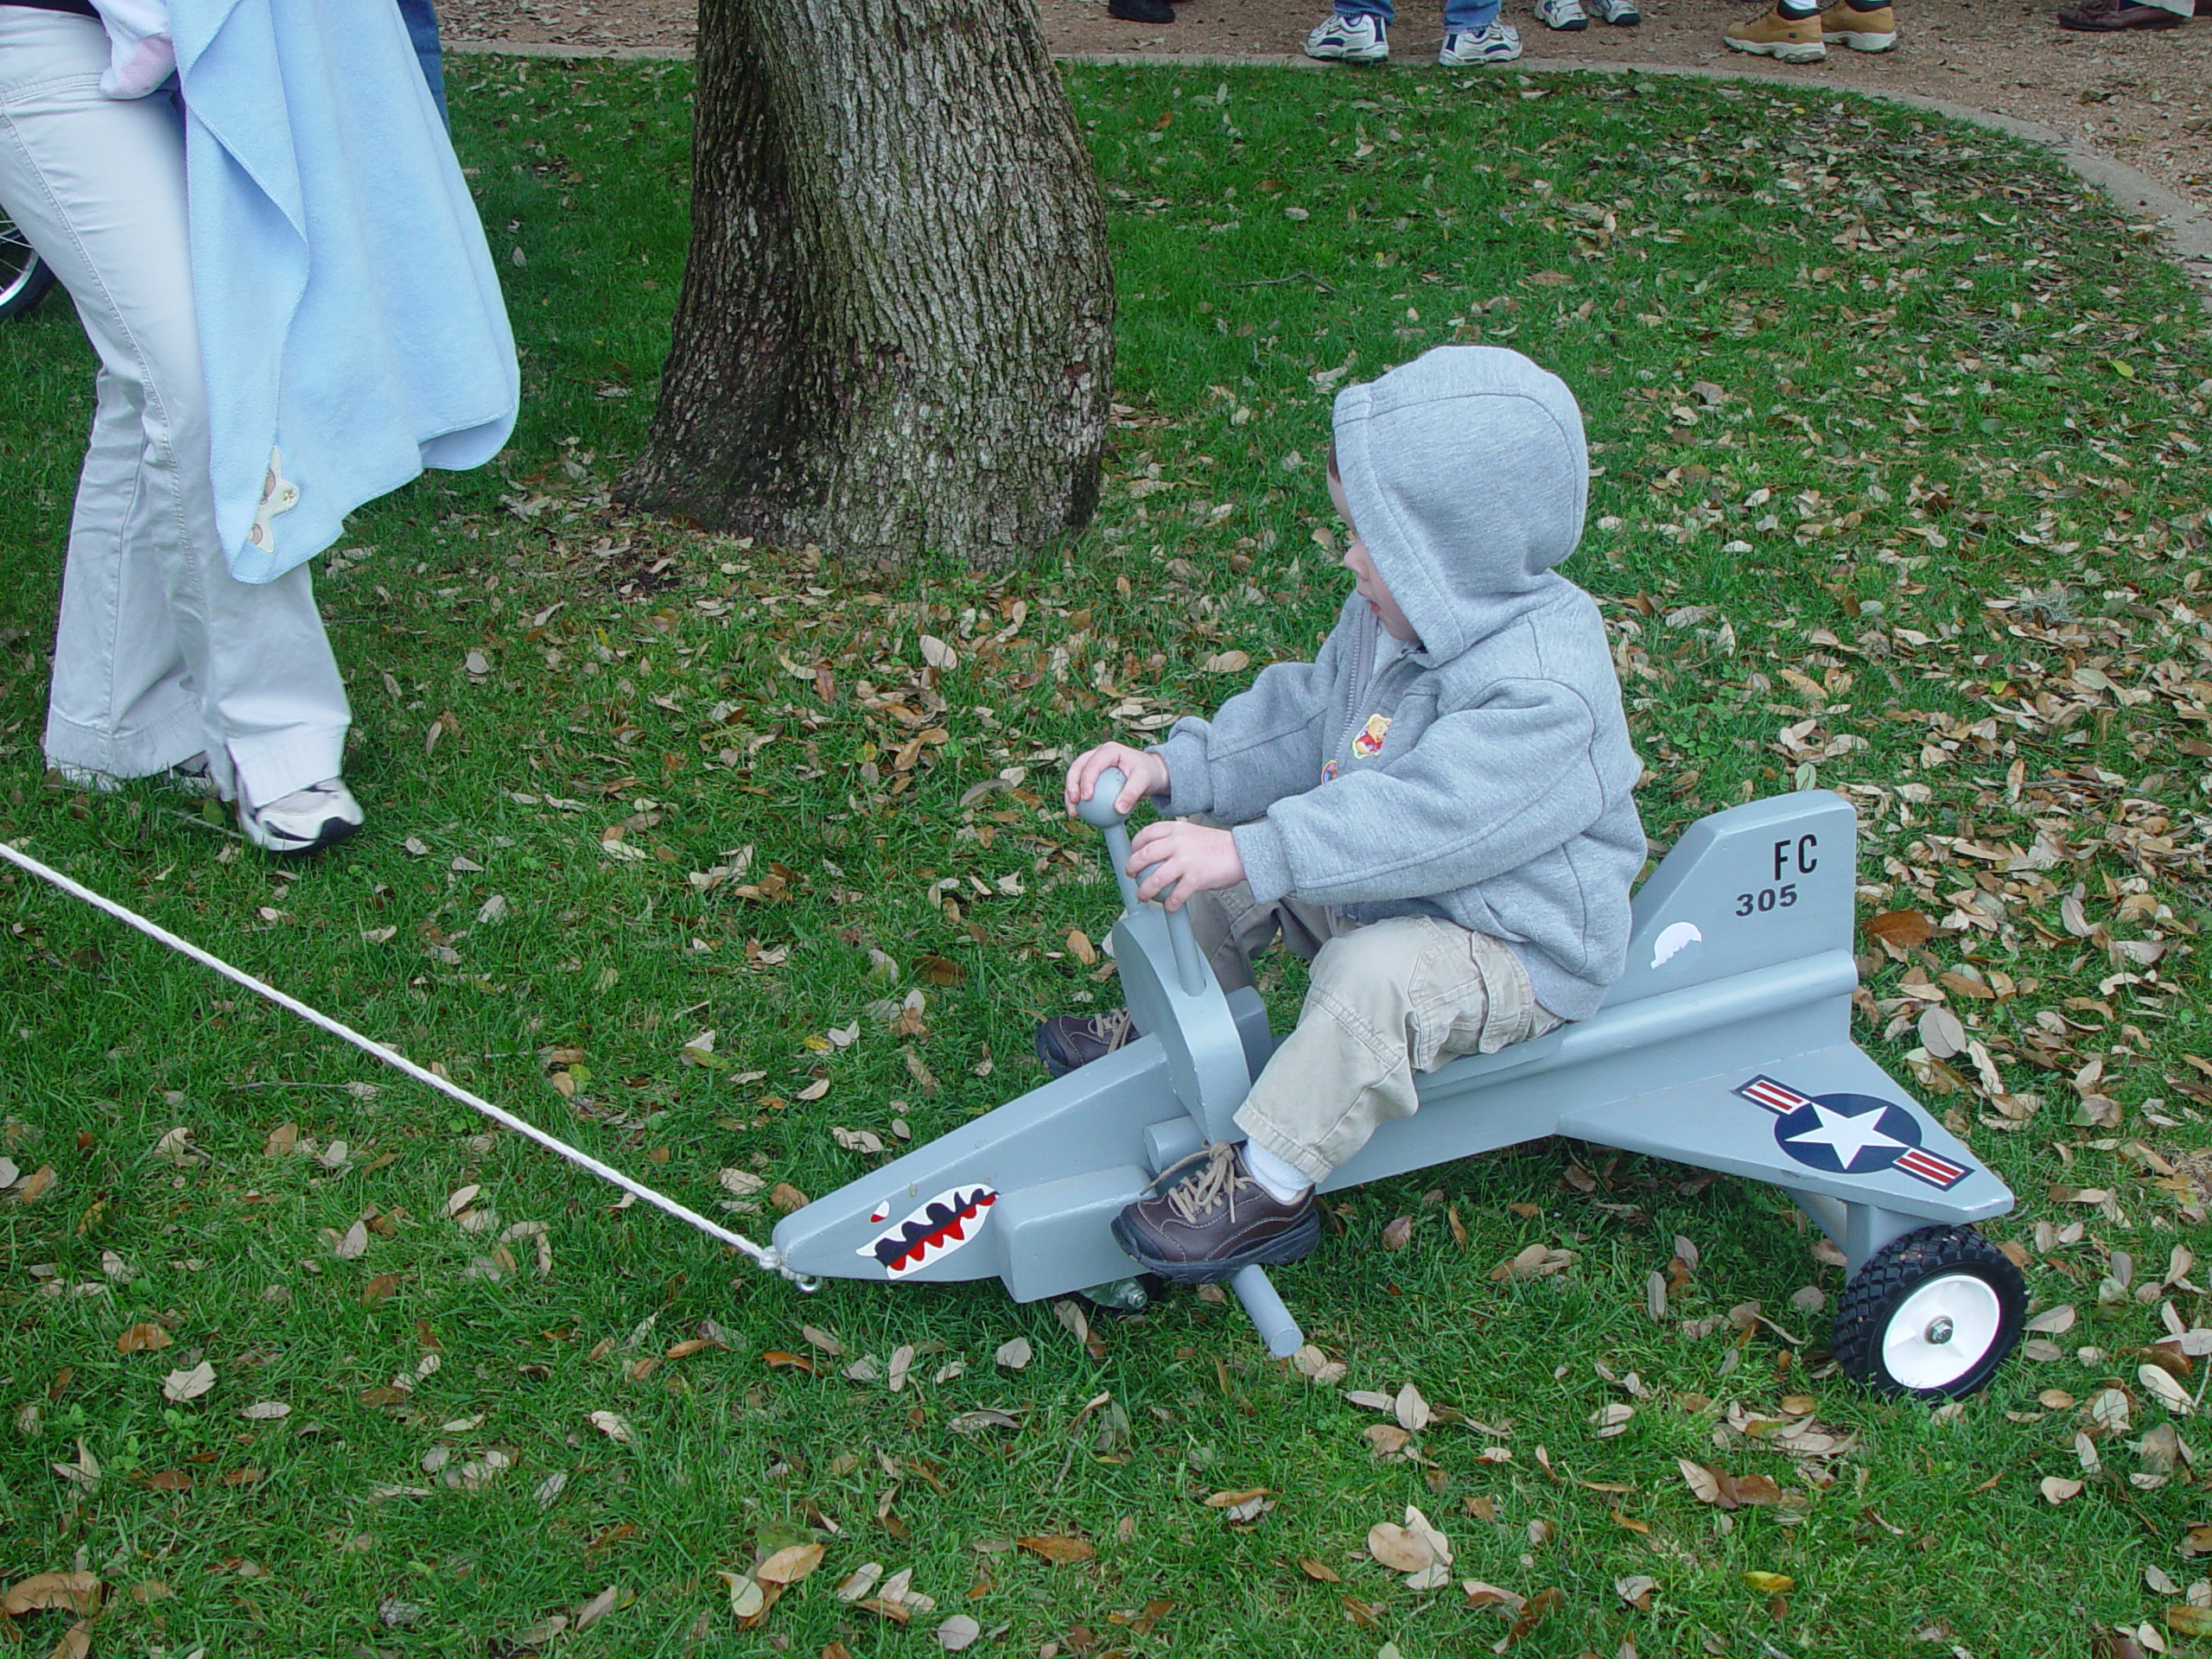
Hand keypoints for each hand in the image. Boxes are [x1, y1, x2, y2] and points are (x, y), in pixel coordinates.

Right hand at [1065, 742, 1169, 817]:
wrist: (1150, 772)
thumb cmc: (1149, 773)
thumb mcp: (1144, 781)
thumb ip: (1132, 793)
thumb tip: (1119, 810)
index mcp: (1109, 750)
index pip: (1093, 763)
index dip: (1086, 779)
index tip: (1086, 798)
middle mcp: (1098, 753)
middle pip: (1078, 766)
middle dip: (1071, 784)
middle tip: (1075, 802)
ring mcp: (1093, 762)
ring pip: (1075, 775)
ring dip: (1070, 793)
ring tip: (1074, 812)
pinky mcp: (1092, 774)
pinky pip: (1081, 786)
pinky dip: (1078, 799)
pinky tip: (1078, 814)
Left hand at [1127, 821, 1242, 911]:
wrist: (1242, 853)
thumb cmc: (1218, 846)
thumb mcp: (1193, 833)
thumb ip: (1175, 839)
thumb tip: (1157, 854)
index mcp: (1176, 829)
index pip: (1147, 833)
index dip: (1135, 845)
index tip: (1133, 854)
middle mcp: (1178, 842)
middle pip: (1144, 855)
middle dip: (1132, 867)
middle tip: (1131, 875)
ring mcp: (1186, 860)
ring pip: (1155, 878)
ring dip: (1145, 890)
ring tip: (1143, 896)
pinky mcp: (1195, 878)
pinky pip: (1176, 895)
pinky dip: (1170, 904)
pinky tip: (1169, 907)